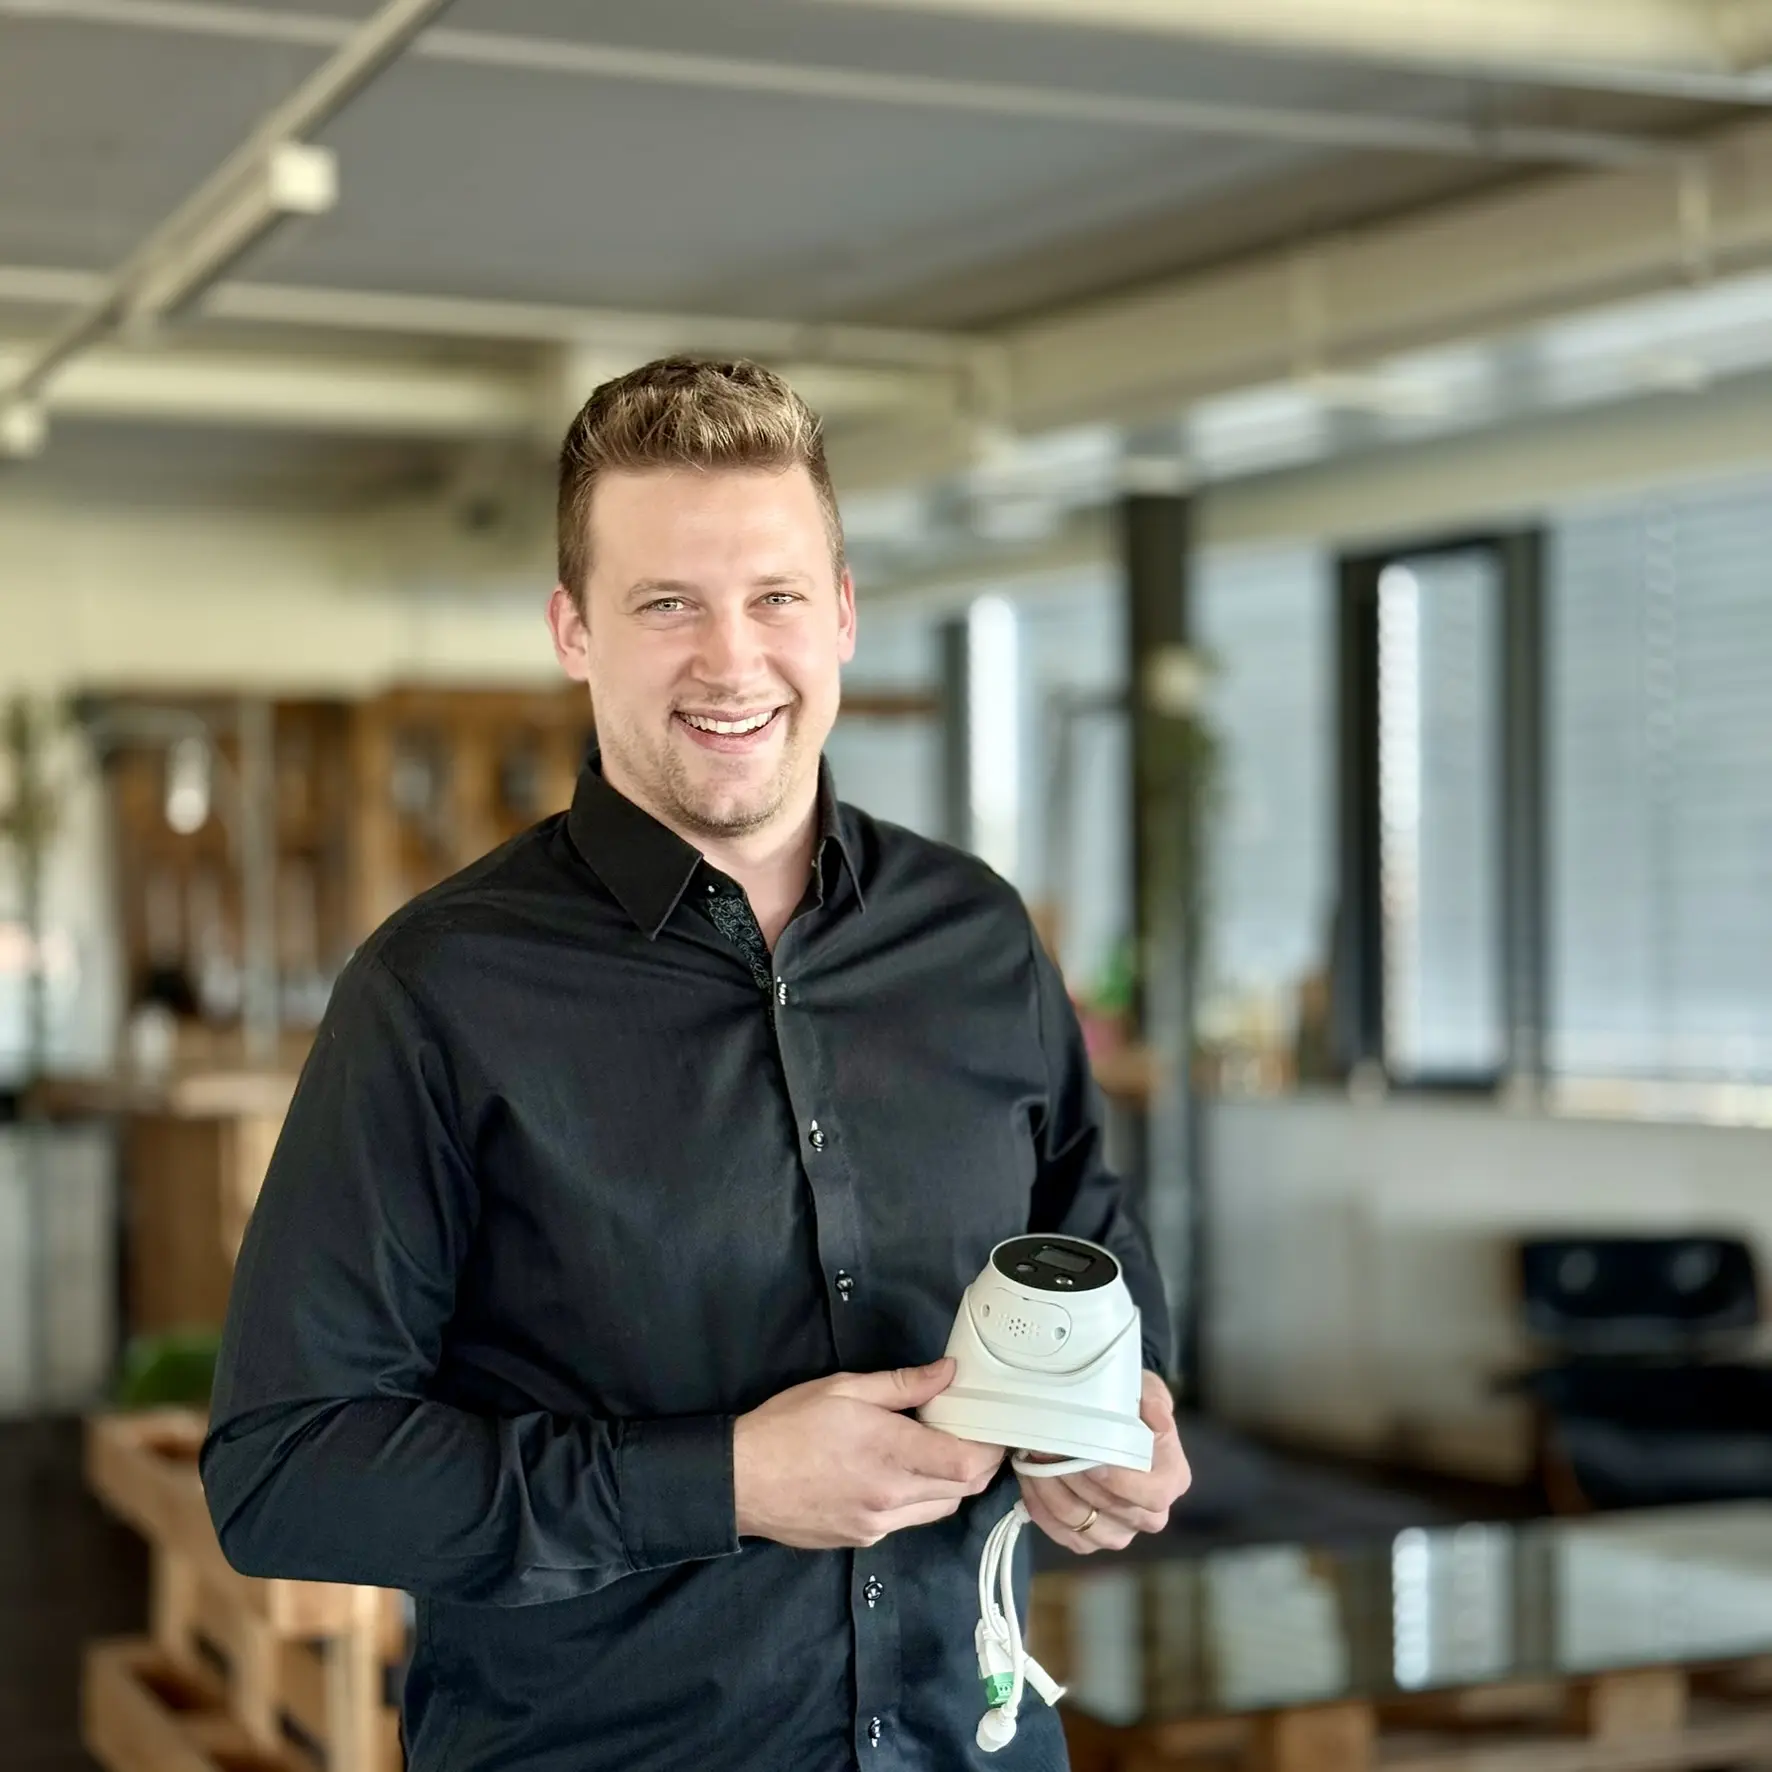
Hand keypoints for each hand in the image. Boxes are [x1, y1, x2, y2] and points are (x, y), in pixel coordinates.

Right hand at [733, 1358, 1005, 1549]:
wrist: (741, 1480)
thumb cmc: (789, 1425)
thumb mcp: (845, 1388)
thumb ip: (903, 1384)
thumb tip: (948, 1373)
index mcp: (890, 1452)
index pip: (966, 1463)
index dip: (990, 1447)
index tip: (991, 1425)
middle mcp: (892, 1496)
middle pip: (964, 1490)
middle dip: (978, 1463)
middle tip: (970, 1433)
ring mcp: (879, 1524)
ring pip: (941, 1508)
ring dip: (951, 1483)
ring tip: (936, 1451)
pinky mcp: (864, 1538)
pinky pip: (909, 1520)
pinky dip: (918, 1498)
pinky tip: (899, 1474)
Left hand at [1017, 1370, 1190, 1553]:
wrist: (1107, 1418)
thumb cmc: (1129, 1404)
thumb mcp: (1144, 1389)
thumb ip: (1153, 1399)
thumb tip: (1158, 1417)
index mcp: (1171, 1478)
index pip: (1154, 1494)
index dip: (1123, 1481)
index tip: (1092, 1460)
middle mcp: (1150, 1513)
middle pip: (1114, 1510)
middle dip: (1077, 1479)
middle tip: (1048, 1448)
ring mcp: (1120, 1531)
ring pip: (1083, 1524)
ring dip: (1052, 1491)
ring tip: (1033, 1459)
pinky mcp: (1090, 1540)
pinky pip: (1063, 1534)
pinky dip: (1041, 1507)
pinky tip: (1029, 1478)